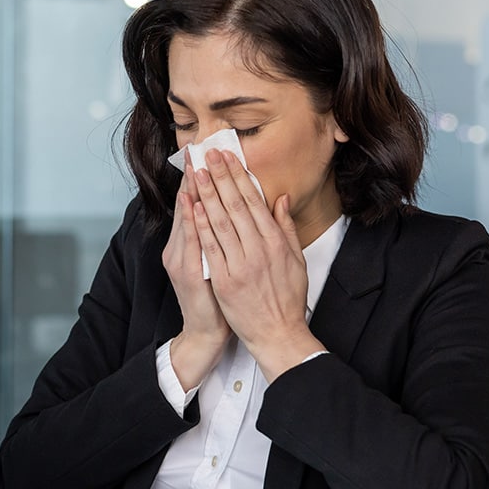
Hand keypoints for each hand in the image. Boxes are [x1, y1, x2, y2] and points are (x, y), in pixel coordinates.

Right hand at [161, 153, 230, 389]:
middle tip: (197, 149)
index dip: (200, 180)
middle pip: (187, 206)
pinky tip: (192, 204)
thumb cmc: (217, 299)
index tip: (206, 154)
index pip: (196, 205)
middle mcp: (180, 248)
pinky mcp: (185, 272)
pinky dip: (191, 222)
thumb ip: (222, 236)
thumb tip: (228, 210)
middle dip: (193, 177)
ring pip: (185, 219)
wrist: (206, 333)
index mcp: (191, 244)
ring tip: (194, 166)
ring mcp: (180, 259)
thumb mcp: (219, 263)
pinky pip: (190, 242)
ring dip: (190, 192)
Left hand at [192, 149, 324, 380]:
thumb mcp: (295, 260)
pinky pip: (210, 248)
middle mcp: (259, 250)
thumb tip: (280, 199)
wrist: (277, 334)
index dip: (239, 177)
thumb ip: (285, 228)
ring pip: (220, 222)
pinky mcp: (224, 280)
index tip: (228, 158)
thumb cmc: (287, 298)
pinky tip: (194, 207)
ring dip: (207, 194)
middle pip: (235, 206)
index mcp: (275, 242)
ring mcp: (240, 265)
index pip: (253, 201)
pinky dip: (201, 226)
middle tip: (208, 154)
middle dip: (220, 177)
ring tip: (197, 172)